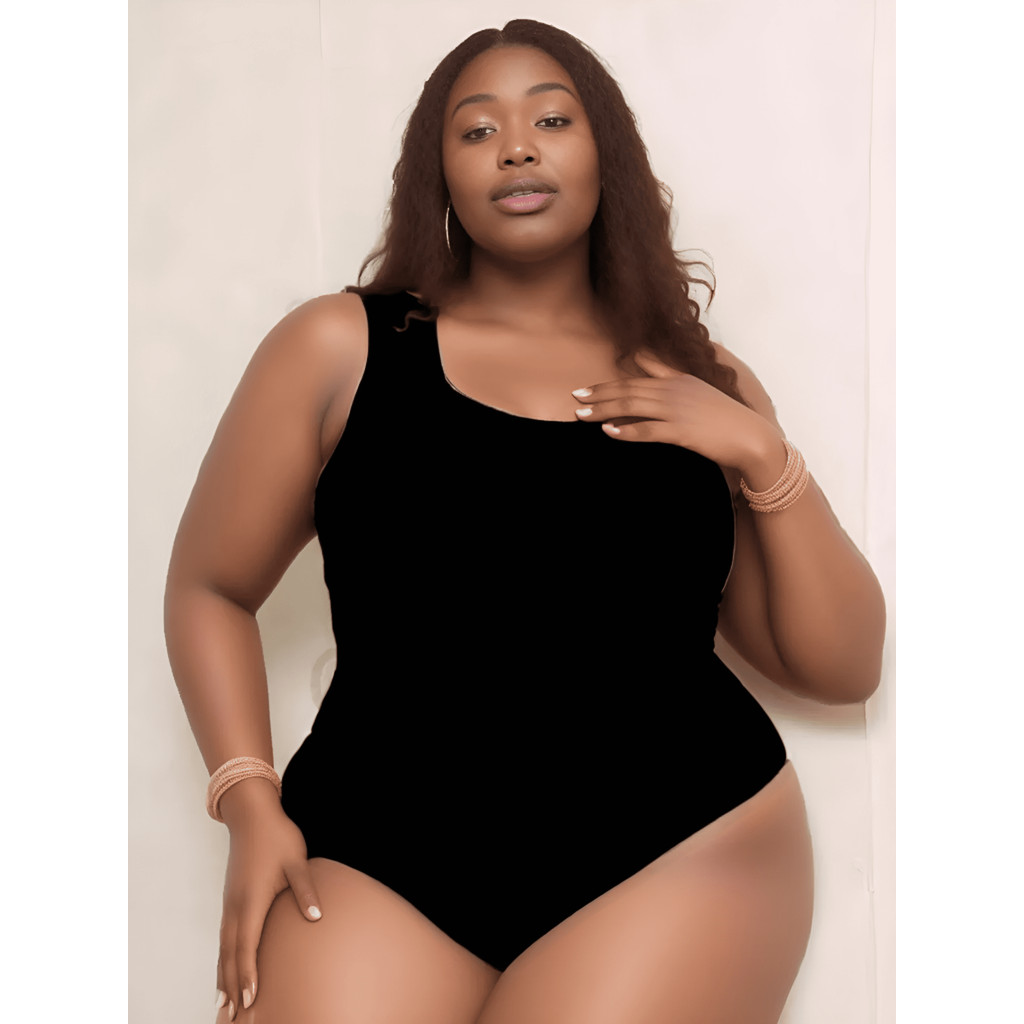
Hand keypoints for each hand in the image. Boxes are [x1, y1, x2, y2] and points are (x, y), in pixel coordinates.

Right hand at [215, 801, 321, 1020]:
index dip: (247, 976)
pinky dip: (223, 960)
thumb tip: (317, 918)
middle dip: (232, 988)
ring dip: (224, 978)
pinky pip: (224, 937)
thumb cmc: (277, 837)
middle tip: (234, 1018)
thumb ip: (305, 891)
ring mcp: (230, 903)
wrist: (251, 815)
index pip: (247, 946)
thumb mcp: (297, 861)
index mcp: (251, 900)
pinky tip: (226, 972)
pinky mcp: (231, 899)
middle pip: (230, 955)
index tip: (249, 1002)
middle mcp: (235, 906)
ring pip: (224, 948)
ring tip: (224, 1008)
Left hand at [572, 351, 784, 480]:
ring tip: (580, 415)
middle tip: (574, 399)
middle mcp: (674, 391)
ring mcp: (678, 410)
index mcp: (676, 380)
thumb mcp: (693, 387)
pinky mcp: (682, 431)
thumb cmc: (722, 417)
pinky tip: (608, 432)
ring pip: (633, 407)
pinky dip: (627, 430)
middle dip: (599, 395)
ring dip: (604, 411)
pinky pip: (649, 430)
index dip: (607, 384)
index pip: (634, 379)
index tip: (584, 389)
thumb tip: (638, 355)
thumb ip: (664, 371)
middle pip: (628, 390)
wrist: (750, 437)